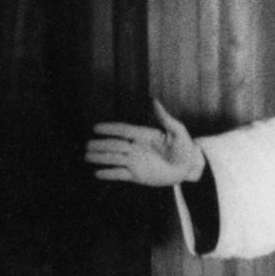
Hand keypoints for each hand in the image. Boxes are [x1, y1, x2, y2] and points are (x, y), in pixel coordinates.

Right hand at [86, 100, 202, 186]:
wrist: (188, 168)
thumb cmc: (184, 148)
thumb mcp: (178, 131)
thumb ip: (165, 118)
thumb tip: (154, 100)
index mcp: (143, 135)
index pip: (123, 130)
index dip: (110, 129)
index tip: (96, 128)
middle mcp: (135, 148)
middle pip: (114, 145)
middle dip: (101, 145)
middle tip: (87, 146)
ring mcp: (135, 162)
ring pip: (114, 158)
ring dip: (100, 157)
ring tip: (87, 157)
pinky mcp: (137, 175)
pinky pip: (120, 174)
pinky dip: (109, 174)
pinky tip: (97, 173)